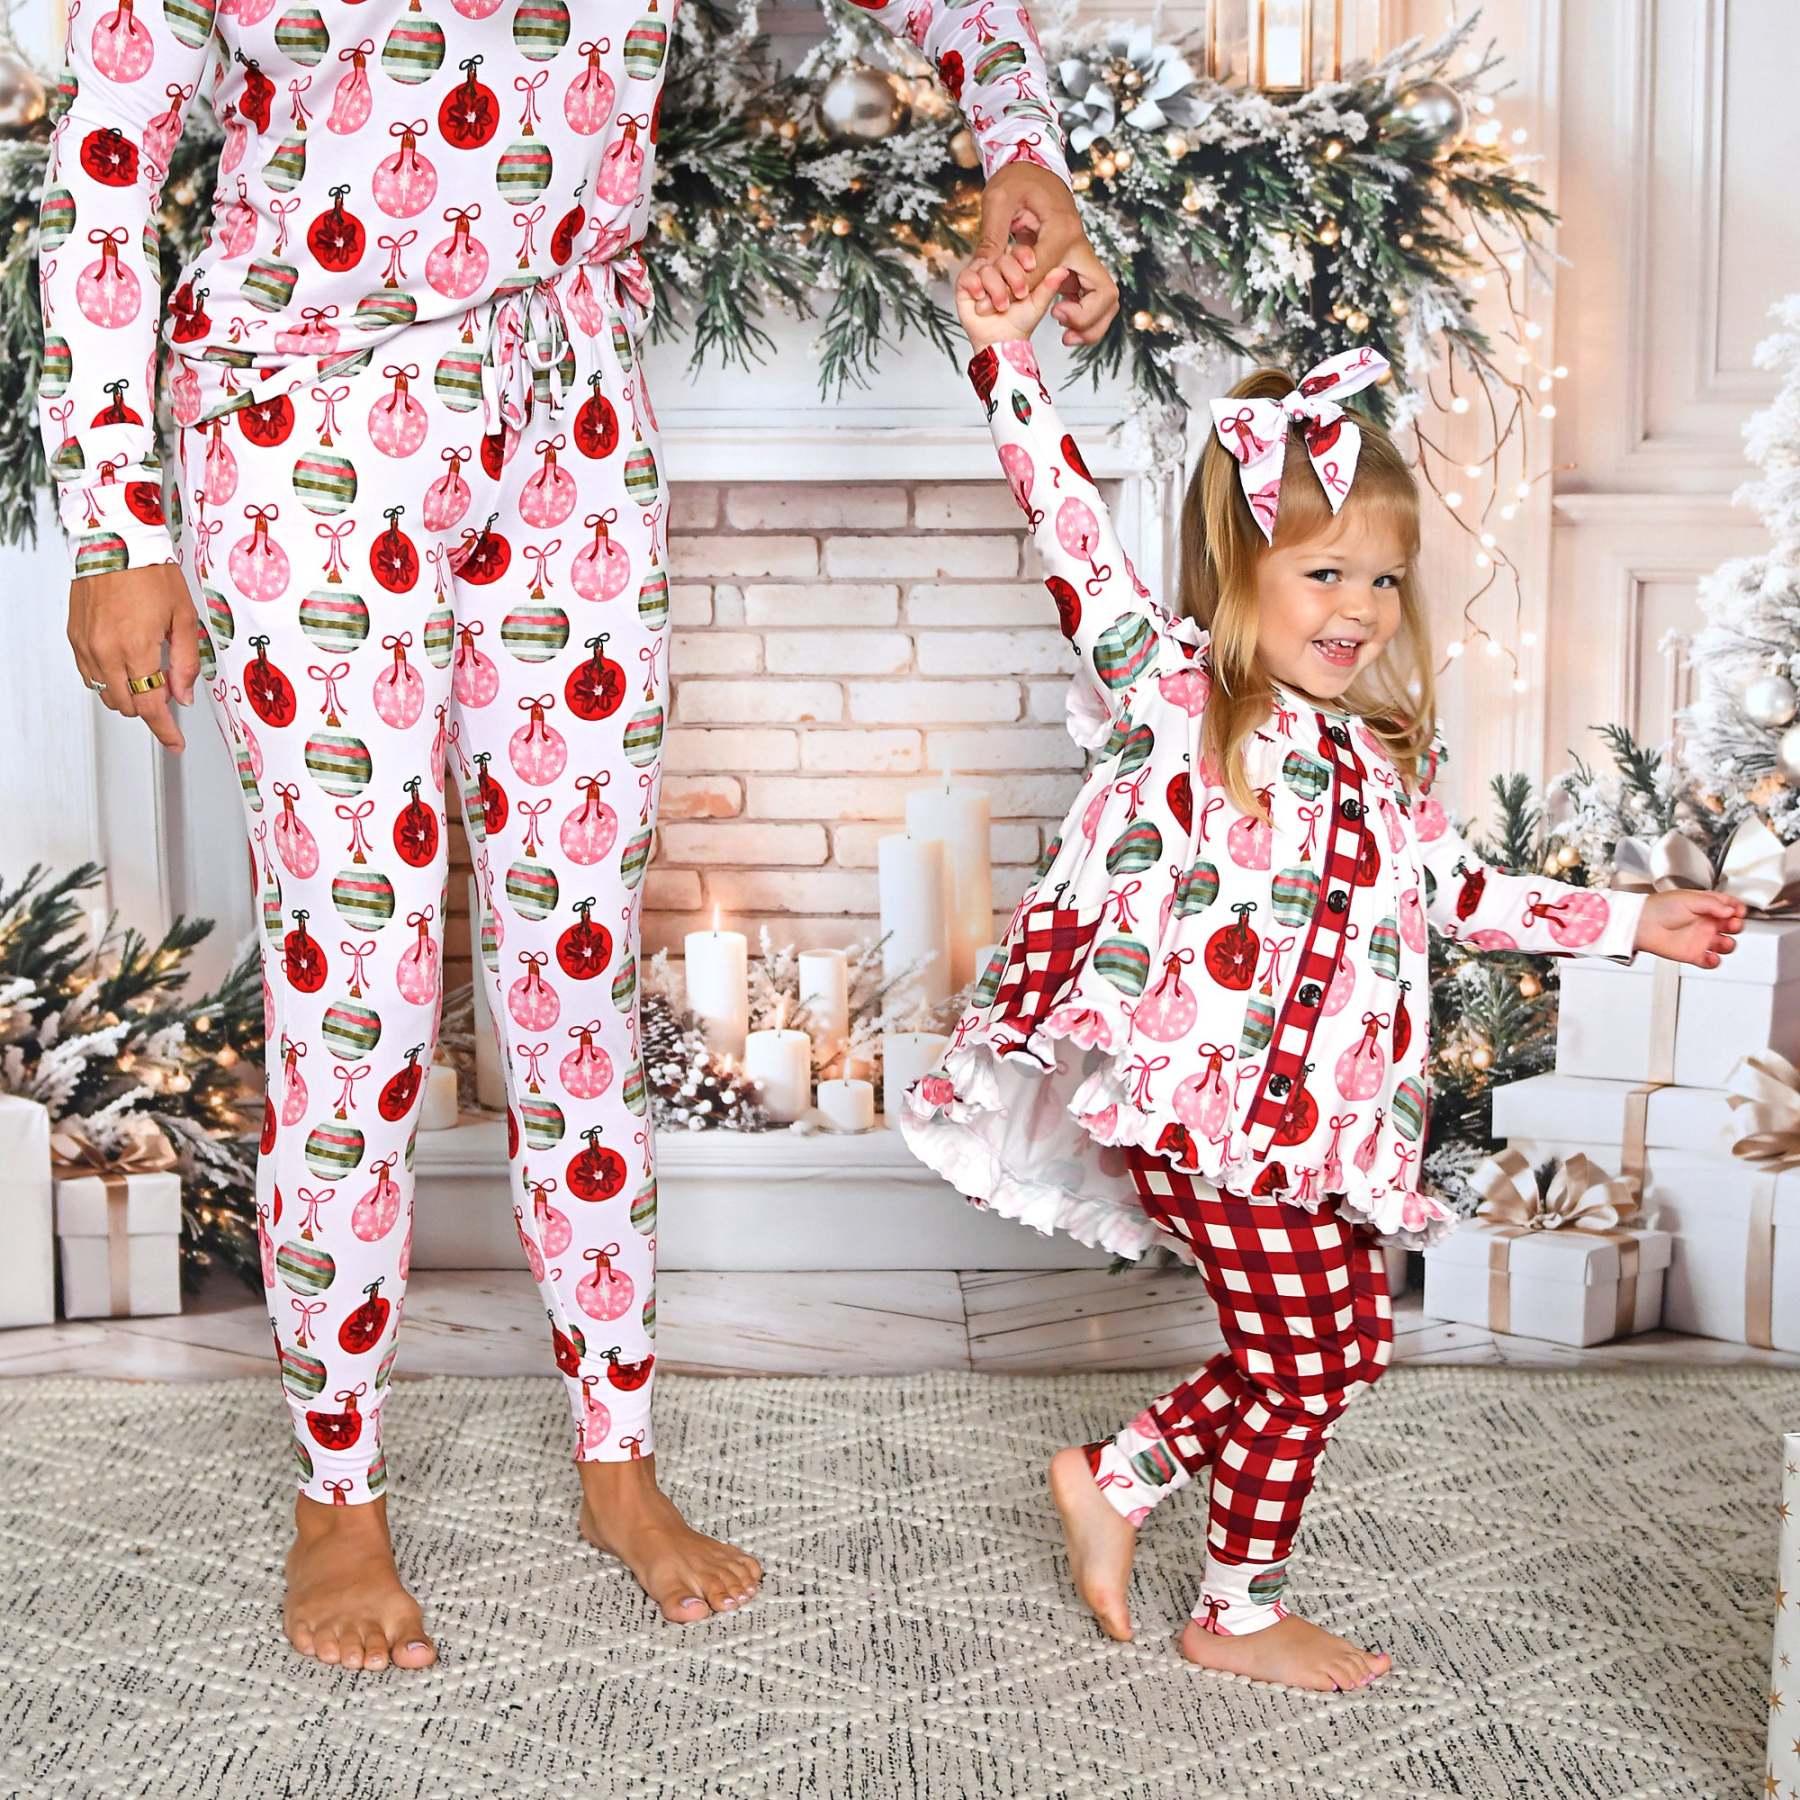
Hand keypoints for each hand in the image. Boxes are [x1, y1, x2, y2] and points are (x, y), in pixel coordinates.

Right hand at [68, 562, 202, 753]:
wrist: (116, 542)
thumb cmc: (151, 573)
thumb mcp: (184, 619)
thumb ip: (185, 662)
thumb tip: (183, 697)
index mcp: (136, 648)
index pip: (150, 707)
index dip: (165, 730)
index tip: (175, 742)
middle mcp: (105, 651)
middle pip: (128, 706)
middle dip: (151, 707)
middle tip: (168, 688)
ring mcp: (86, 645)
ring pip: (107, 694)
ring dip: (130, 695)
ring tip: (148, 672)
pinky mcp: (75, 637)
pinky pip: (90, 676)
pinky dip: (109, 680)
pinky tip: (125, 664)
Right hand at [954, 253, 1072, 349]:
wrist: (1002, 342)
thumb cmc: (1021, 322)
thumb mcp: (1039, 303)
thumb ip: (1049, 286)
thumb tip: (1063, 270)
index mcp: (1015, 267)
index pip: (1018, 249)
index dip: (1024, 256)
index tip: (1031, 266)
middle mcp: (997, 267)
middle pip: (1003, 256)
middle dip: (1013, 275)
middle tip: (1019, 294)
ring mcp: (980, 275)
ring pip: (986, 267)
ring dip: (996, 288)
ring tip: (1001, 306)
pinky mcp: (964, 286)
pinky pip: (967, 276)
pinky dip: (975, 285)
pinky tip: (981, 296)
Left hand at [957, 162, 1118, 346]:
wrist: (1036, 169)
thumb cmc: (1017, 180)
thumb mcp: (998, 200)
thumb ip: (992, 238)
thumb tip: (982, 272)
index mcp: (1062, 231)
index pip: (1048, 275)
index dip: (1021, 293)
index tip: (1000, 306)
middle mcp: (1079, 245)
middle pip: (1103, 292)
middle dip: (1086, 318)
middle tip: (1062, 331)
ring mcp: (1082, 255)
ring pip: (1106, 298)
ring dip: (1093, 322)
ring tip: (1068, 337)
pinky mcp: (1077, 263)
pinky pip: (1094, 296)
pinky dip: (1088, 315)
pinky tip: (1066, 326)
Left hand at [1631, 889, 1747, 967]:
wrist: (1641, 924)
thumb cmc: (1659, 907)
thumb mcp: (1689, 898)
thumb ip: (1713, 904)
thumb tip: (1730, 909)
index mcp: (1706, 906)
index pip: (1730, 907)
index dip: (1738, 909)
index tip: (1738, 911)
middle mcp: (1705, 922)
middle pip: (1732, 926)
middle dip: (1737, 926)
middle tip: (1731, 924)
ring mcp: (1701, 938)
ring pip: (1726, 945)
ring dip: (1729, 945)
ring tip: (1723, 942)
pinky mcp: (1693, 954)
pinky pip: (1711, 961)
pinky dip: (1714, 962)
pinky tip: (1711, 956)